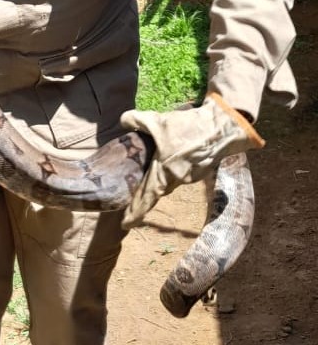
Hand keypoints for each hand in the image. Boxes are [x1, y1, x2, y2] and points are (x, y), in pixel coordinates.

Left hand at [120, 92, 264, 226]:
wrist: (222, 128)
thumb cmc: (188, 126)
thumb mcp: (158, 121)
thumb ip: (137, 120)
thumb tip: (124, 121)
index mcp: (164, 171)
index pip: (147, 197)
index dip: (135, 212)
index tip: (125, 224)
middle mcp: (177, 179)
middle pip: (157, 187)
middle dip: (147, 189)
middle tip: (134, 190)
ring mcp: (190, 177)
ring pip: (169, 179)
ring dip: (163, 173)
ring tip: (158, 161)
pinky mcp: (200, 172)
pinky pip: (181, 173)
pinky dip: (175, 166)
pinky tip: (175, 152)